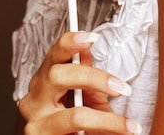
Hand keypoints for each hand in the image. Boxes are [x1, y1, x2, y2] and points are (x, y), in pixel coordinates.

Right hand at [17, 31, 141, 133]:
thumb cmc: (73, 127)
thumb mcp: (84, 101)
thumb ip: (85, 80)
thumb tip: (88, 52)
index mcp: (44, 81)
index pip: (54, 54)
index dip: (71, 43)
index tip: (92, 37)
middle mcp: (34, 99)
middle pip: (58, 75)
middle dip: (94, 78)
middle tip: (121, 87)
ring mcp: (36, 123)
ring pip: (75, 115)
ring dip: (108, 120)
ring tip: (129, 125)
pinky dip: (103, 133)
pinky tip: (118, 134)